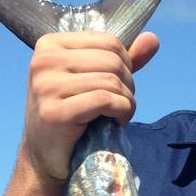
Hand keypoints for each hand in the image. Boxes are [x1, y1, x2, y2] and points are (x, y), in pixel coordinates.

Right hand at [21, 30, 159, 180]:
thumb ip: (123, 59)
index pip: (109, 41)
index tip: (117, 86)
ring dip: (127, 102)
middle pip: (112, 61)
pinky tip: (116, 122)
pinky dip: (122, 112)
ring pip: (111, 81)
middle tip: (120, 104)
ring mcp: (46, 87)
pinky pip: (105, 100)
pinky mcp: (55, 113)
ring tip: (118, 115)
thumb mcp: (95, 80)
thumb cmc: (74, 115)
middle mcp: (43, 61)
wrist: (46, 156)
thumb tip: (153, 38)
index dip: (125, 64)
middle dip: (128, 85)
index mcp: (49, 45)